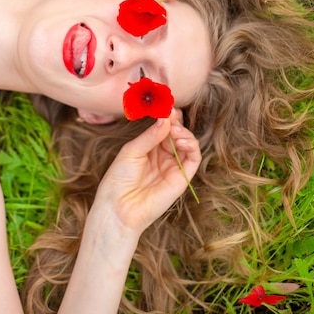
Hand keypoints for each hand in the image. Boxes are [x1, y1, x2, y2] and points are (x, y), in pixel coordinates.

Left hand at [94, 110, 200, 234]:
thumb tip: (166, 117)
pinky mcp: (182, 177)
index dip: (167, 116)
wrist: (119, 207)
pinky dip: (191, 145)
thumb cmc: (119, 179)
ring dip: (184, 132)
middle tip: (171, 113)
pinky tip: (180, 139)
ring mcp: (173, 165)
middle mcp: (163, 154)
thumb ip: (151, 135)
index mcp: (150, 146)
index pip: (164, 126)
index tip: (165, 105)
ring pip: (188, 142)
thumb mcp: (132, 150)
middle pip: (177, 132)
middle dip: (176, 121)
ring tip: (174, 130)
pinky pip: (194, 158)